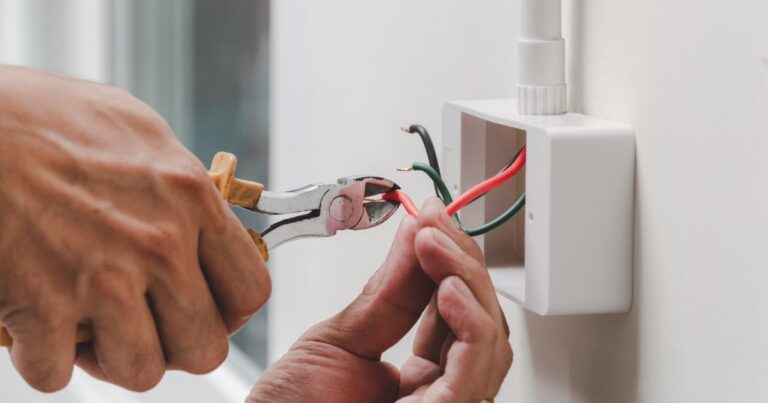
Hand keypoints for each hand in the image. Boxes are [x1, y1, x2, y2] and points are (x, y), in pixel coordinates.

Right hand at [0, 66, 269, 391]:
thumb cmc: (45, 118)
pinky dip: (46, 357)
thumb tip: (205, 219)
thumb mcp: (140, 134)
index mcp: (191, 198)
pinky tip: (39, 322)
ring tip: (94, 325)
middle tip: (149, 323)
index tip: (208, 308)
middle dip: (176, 345)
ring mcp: (103, 279)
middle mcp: (159, 243)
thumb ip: (181, 186)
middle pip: (205, 348)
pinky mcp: (40, 307)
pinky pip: (58, 374)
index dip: (230, 311)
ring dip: (116, 357)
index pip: (250, 291)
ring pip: (142, 372)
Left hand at [250, 199, 511, 401]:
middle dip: (465, 266)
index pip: (459, 315)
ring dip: (470, 286)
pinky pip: (474, 378)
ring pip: (492, 347)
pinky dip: (471, 328)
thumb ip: (387, 293)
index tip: (432, 220)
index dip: (453, 263)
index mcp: (420, 380)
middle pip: (484, 326)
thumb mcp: (339, 341)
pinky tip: (448, 290)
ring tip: (435, 250)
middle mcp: (440, 395)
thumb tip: (417, 234)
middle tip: (434, 228)